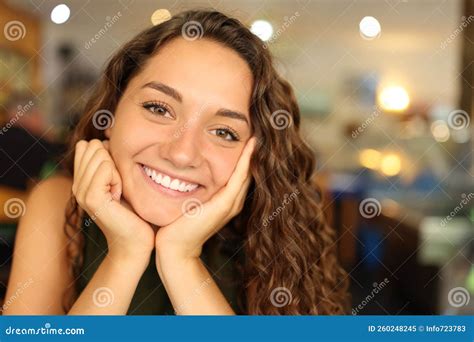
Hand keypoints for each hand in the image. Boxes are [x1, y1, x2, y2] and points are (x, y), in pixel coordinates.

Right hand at [72, 139, 154, 262]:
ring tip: (120, 192)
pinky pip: (106, 167)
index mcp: (82, 180)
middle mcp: (77, 185)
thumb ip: (112, 161)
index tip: (119, 179)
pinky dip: (119, 177)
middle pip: (94, 146)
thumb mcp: (123, 181)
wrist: (137, 242)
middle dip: (114, 161)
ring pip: (100, 155)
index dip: (109, 155)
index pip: (88, 145)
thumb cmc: (136, 212)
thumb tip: (107, 138)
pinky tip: (119, 196)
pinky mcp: (90, 198)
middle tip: (120, 187)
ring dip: (118, 170)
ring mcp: (81, 192)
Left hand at [155, 137, 256, 261]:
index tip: (247, 132)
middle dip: (253, 150)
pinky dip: (246, 160)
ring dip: (253, 152)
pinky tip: (250, 145)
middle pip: (248, 170)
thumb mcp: (188, 199)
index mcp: (226, 199)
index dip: (245, 154)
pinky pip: (240, 176)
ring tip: (258, 132)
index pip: (240, 172)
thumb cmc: (176, 223)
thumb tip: (182, 168)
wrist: (174, 247)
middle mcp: (233, 201)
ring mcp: (231, 203)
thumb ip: (191, 185)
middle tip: (258, 127)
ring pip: (247, 171)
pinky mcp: (225, 204)